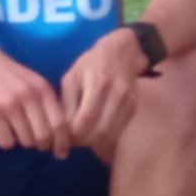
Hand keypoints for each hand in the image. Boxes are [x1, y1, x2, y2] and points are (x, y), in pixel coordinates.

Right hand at [0, 43, 69, 155]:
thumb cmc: (7, 74)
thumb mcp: (32, 81)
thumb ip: (46, 102)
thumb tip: (61, 134)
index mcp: (42, 89)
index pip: (60, 124)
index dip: (62, 142)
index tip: (60, 152)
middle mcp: (29, 96)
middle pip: (44, 136)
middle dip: (41, 145)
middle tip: (35, 144)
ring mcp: (10, 105)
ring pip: (25, 141)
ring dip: (22, 141)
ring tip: (14, 130)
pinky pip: (6, 141)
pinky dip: (5, 141)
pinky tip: (1, 129)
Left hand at [59, 29, 147, 153]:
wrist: (123, 52)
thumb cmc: (91, 63)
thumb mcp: (71, 77)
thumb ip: (67, 103)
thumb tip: (62, 130)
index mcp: (98, 83)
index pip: (87, 118)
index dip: (75, 133)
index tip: (64, 136)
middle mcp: (116, 95)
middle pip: (101, 131)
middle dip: (84, 141)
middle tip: (72, 140)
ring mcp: (128, 103)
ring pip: (111, 135)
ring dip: (95, 142)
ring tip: (82, 137)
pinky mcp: (133, 109)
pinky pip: (118, 131)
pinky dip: (105, 137)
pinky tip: (94, 132)